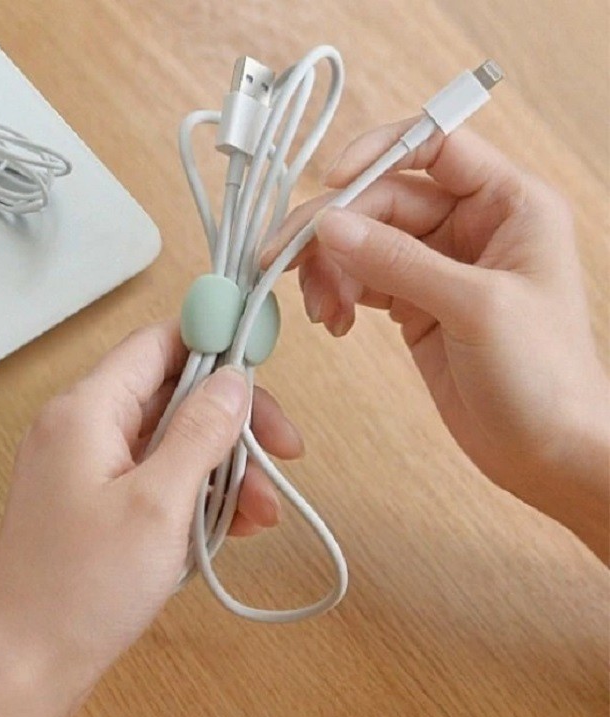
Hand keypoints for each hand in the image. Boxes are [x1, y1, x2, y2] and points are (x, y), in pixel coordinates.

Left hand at [0, 318, 301, 679]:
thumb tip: (234, 379)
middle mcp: (83, 426)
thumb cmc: (85, 587)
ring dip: (223, 468)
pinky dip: (196, 494)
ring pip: (172, 441)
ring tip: (263, 514)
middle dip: (233, 424)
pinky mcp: (97, 501)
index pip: (158, 343)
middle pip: (173, 394)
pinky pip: (157, 477)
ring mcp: (89, 466)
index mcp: (87, 410)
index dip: (214, 343)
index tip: (264, 370)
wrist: (26, 670)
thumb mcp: (159, 503)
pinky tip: (234, 526)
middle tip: (286, 453)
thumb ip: (201, 432)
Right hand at [264, 120, 608, 560]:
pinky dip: (340, 294)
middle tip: (287, 260)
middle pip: (384, 201)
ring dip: (331, 269)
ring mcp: (440, 267)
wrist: (545, 453)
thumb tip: (329, 225)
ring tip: (322, 310)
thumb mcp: (474, 307)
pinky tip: (335, 321)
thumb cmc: (543, 379)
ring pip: (365, 242)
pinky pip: (363, 281)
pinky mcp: (416, 304)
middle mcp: (472, 227)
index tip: (331, 183)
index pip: (435, 146)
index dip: (378, 154)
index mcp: (508, 204)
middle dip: (334, 231)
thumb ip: (398, 262)